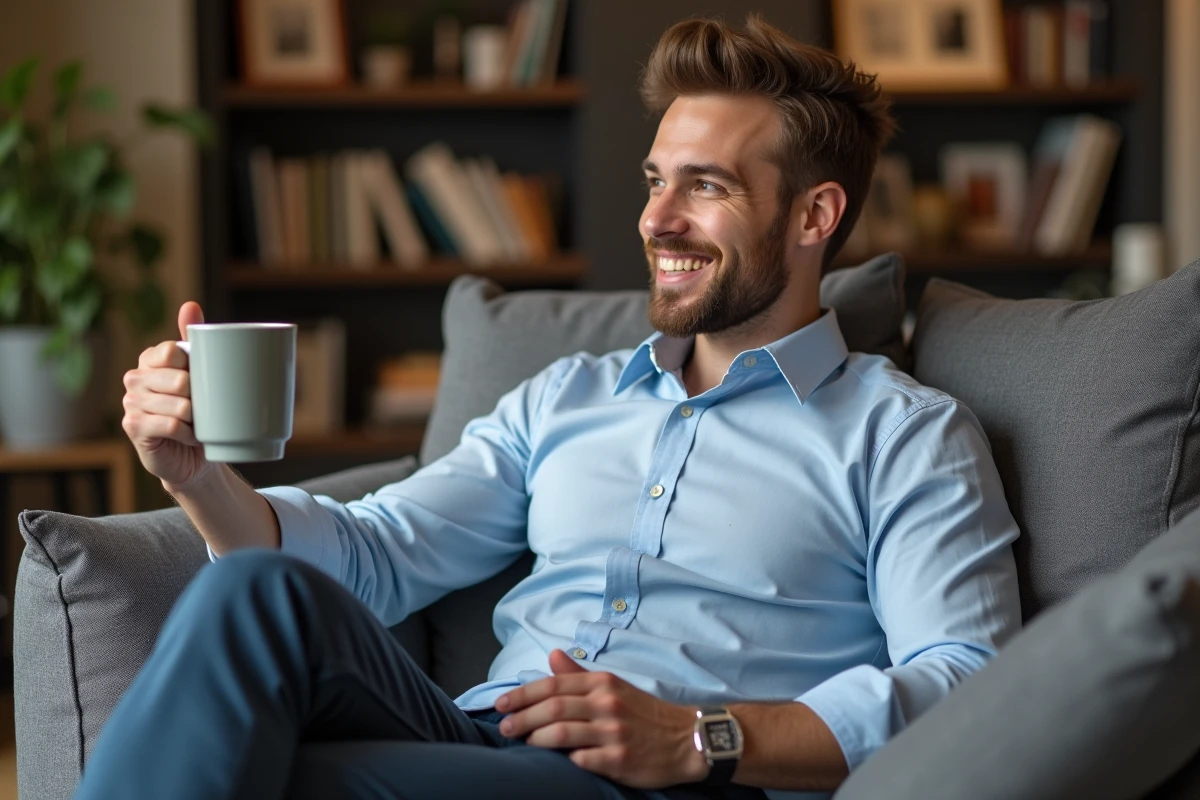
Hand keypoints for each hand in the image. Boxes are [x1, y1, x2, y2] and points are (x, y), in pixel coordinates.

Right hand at [122, 302, 211, 489]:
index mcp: (150, 359)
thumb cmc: (199, 411)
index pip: (170, 352)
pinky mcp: (133, 428)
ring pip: (178, 405)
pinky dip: (189, 434)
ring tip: (199, 424)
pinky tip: (192, 437)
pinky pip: (170, 426)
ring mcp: (130, 403)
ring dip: (197, 419)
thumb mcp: (200, 373)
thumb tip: (190, 305)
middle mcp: (134, 378)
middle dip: (200, 398)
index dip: (192, 366)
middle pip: (178, 380)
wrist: (192, 455)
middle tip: (205, 408)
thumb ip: (195, 341)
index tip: (203, 379)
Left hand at [495, 649, 707, 788]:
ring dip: (536, 738)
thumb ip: (579, 674)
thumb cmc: (644, 713)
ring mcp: (613, 733)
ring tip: (522, 742)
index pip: (554, 684)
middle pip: (553, 707)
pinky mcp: (620, 759)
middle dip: (522, 717)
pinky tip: (554, 760)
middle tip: (504, 727)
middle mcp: (607, 704)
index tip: (501, 704)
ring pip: (562, 733)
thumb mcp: (614, 686)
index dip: (523, 694)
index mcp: (603, 683)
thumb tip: (551, 655)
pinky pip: (582, 759)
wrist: (687, 739)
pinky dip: (564, 759)